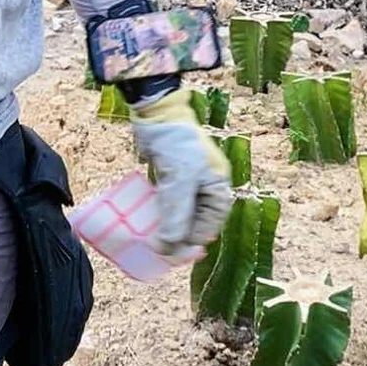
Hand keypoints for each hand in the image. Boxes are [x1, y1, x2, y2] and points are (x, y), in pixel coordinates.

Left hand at [130, 89, 232, 260]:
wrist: (157, 111)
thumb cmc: (177, 145)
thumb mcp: (180, 182)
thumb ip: (178, 215)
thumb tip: (170, 248)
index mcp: (218, 185)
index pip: (210, 223)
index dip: (194, 240)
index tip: (176, 253)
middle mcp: (205, 184)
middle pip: (195, 219)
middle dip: (181, 235)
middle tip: (163, 250)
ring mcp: (187, 179)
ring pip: (180, 210)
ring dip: (169, 225)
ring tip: (154, 240)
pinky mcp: (169, 174)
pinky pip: (166, 199)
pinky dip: (160, 211)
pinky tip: (148, 221)